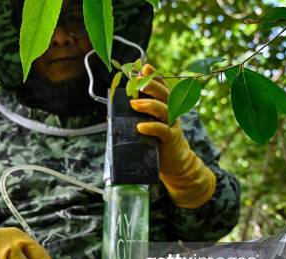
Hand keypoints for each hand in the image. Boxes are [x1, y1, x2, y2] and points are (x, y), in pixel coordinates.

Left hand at [129, 64, 215, 208]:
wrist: (174, 164)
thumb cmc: (157, 142)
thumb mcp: (148, 126)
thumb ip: (136, 117)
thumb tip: (111, 112)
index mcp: (166, 106)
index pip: (162, 87)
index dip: (155, 77)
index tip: (144, 68)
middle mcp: (171, 112)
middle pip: (164, 94)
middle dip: (151, 85)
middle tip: (137, 81)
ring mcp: (172, 125)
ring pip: (164, 110)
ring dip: (148, 104)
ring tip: (133, 103)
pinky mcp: (171, 140)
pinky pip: (163, 131)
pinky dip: (152, 127)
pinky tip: (140, 127)